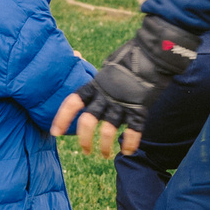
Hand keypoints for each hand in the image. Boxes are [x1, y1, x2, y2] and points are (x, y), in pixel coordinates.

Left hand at [55, 16, 199, 154]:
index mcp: (95, 85)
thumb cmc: (130, 59)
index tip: (55, 132)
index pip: (73, 102)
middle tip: (85, 151)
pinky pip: (134, 131)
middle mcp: (106, 96)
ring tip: (105, 155)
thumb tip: (78, 58)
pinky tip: (128, 151)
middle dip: (84, 140)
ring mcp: (123, 103)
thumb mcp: (107, 65)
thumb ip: (96, 75)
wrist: (154, 54)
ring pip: (108, 131)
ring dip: (105, 147)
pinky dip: (130, 144)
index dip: (62, 118)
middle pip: (87, 122)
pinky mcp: (140, 108)